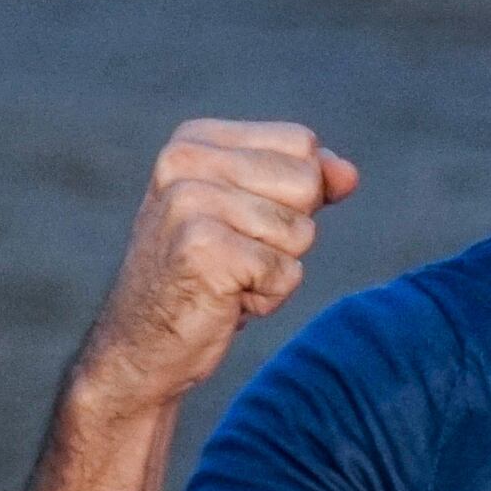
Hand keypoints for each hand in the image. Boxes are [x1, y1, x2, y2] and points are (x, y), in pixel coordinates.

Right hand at [66, 119, 359, 423]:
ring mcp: (190, 203)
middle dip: (289, 233)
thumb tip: (349, 174)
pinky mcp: (204, 250)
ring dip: (276, 271)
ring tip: (227, 280)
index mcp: (193, 141)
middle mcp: (185, 162)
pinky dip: (267, 298)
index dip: (297, 195)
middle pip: (307, 182)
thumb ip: (304, 185)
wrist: (141, 349)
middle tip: (235, 257)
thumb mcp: (251, 217)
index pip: (301, 144)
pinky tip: (225, 301)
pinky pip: (286, 272)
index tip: (243, 224)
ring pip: (300, 232)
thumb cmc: (202, 279)